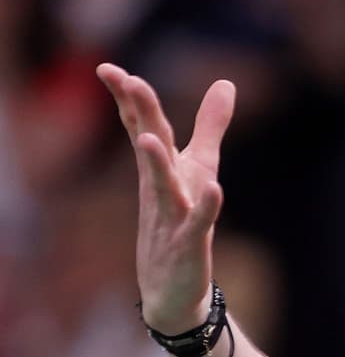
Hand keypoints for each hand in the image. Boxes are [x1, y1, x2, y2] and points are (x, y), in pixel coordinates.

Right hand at [96, 63, 234, 333]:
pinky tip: (216, 190)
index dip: (128, 98)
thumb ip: (210, 126)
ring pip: (162, 187)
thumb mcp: (200, 167)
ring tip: (149, 139)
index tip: (107, 67)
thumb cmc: (181, 221)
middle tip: (127, 80)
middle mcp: (161, 188)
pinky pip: (197, 225)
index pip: (141, 127)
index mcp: (160, 168)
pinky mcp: (189, 245)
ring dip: (156, 163)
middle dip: (141, 114)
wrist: (172, 289)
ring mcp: (171, 217)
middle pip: (149, 145)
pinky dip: (206, 208)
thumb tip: (225, 82)